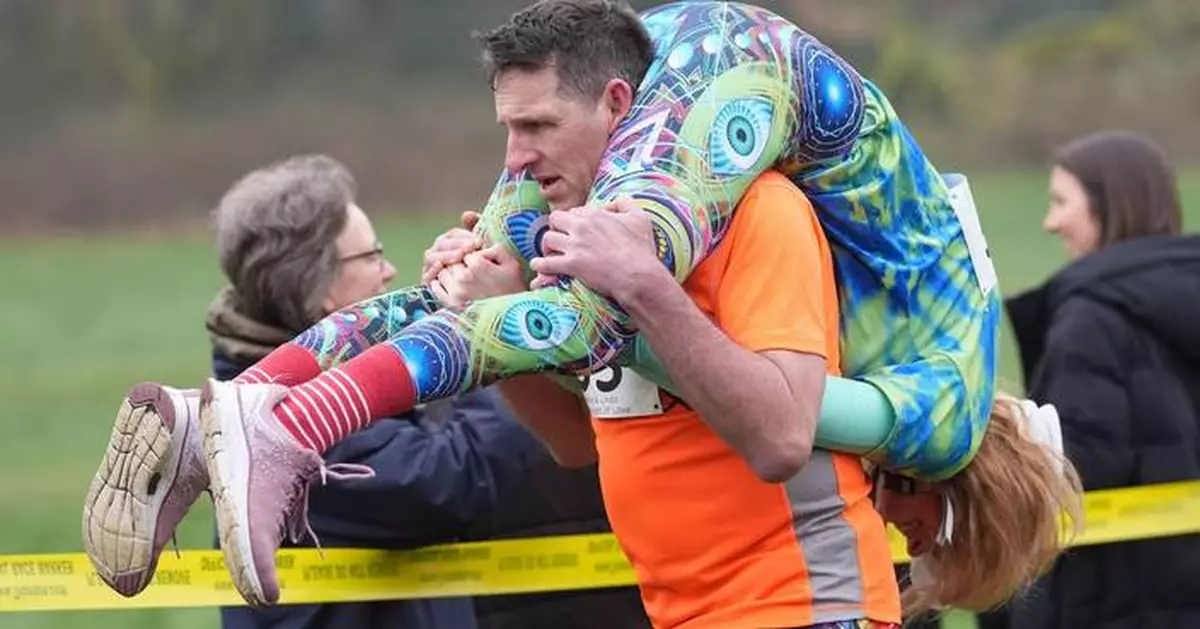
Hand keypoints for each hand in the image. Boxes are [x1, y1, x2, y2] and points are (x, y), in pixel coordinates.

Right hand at [421, 211, 484, 284]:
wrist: (491, 295)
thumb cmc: (488, 270)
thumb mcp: (486, 249)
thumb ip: (478, 228)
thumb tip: (466, 214)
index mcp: (452, 242)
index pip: (453, 235)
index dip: (464, 236)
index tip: (479, 241)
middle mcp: (440, 253)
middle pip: (441, 244)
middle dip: (456, 245)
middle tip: (472, 248)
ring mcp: (433, 268)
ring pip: (432, 257)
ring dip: (447, 254)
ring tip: (461, 255)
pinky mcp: (430, 284)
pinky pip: (426, 276)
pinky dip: (432, 270)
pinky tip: (442, 265)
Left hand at [430, 243, 524, 306]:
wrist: (511, 317)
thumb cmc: (512, 289)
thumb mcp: (511, 264)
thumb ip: (495, 249)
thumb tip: (479, 247)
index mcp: (477, 265)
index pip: (465, 252)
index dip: (472, 256)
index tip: (480, 263)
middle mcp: (463, 277)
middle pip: (452, 261)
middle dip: (460, 264)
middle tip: (472, 273)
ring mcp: (455, 291)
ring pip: (442, 272)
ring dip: (449, 273)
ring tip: (462, 280)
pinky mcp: (450, 304)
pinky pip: (435, 288)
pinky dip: (439, 284)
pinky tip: (451, 286)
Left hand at [529, 198, 663, 302]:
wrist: (638, 275)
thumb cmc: (641, 249)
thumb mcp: (640, 218)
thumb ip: (625, 204)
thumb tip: (611, 204)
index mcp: (595, 214)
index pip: (575, 211)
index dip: (574, 221)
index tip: (577, 231)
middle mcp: (581, 227)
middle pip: (555, 219)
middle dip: (556, 228)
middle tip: (560, 239)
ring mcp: (575, 246)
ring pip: (547, 239)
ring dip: (547, 246)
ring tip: (550, 253)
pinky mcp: (572, 265)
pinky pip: (546, 263)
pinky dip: (539, 264)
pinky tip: (538, 266)